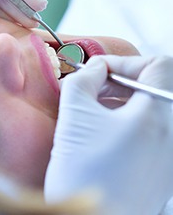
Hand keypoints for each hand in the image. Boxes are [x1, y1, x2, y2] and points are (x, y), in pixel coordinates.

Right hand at [44, 55, 172, 214]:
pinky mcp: (160, 169)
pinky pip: (150, 131)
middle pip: (155, 87)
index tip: (98, 71)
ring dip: (122, 100)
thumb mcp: (75, 115)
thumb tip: (94, 69)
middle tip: (92, 88)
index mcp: (157, 117)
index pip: (157, 65)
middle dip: (120, 80)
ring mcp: (169, 155)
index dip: (123, 61)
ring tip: (92, 108)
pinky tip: (101, 130)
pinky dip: (127, 121)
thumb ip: (83, 80)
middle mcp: (172, 135)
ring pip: (152, 109)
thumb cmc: (84, 175)